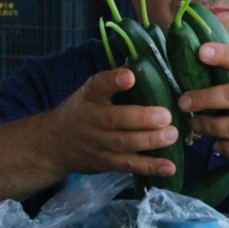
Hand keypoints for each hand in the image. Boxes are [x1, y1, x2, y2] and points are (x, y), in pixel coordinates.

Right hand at [51, 68, 178, 177]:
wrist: (56, 143)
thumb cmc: (85, 110)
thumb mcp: (93, 91)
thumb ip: (115, 81)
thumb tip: (147, 60)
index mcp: (90, 95)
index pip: (99, 85)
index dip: (114, 80)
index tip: (130, 76)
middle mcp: (92, 119)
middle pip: (114, 119)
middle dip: (141, 118)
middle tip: (166, 115)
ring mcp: (98, 143)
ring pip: (123, 144)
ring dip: (149, 141)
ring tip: (172, 135)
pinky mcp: (106, 162)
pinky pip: (129, 165)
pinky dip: (150, 167)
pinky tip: (170, 167)